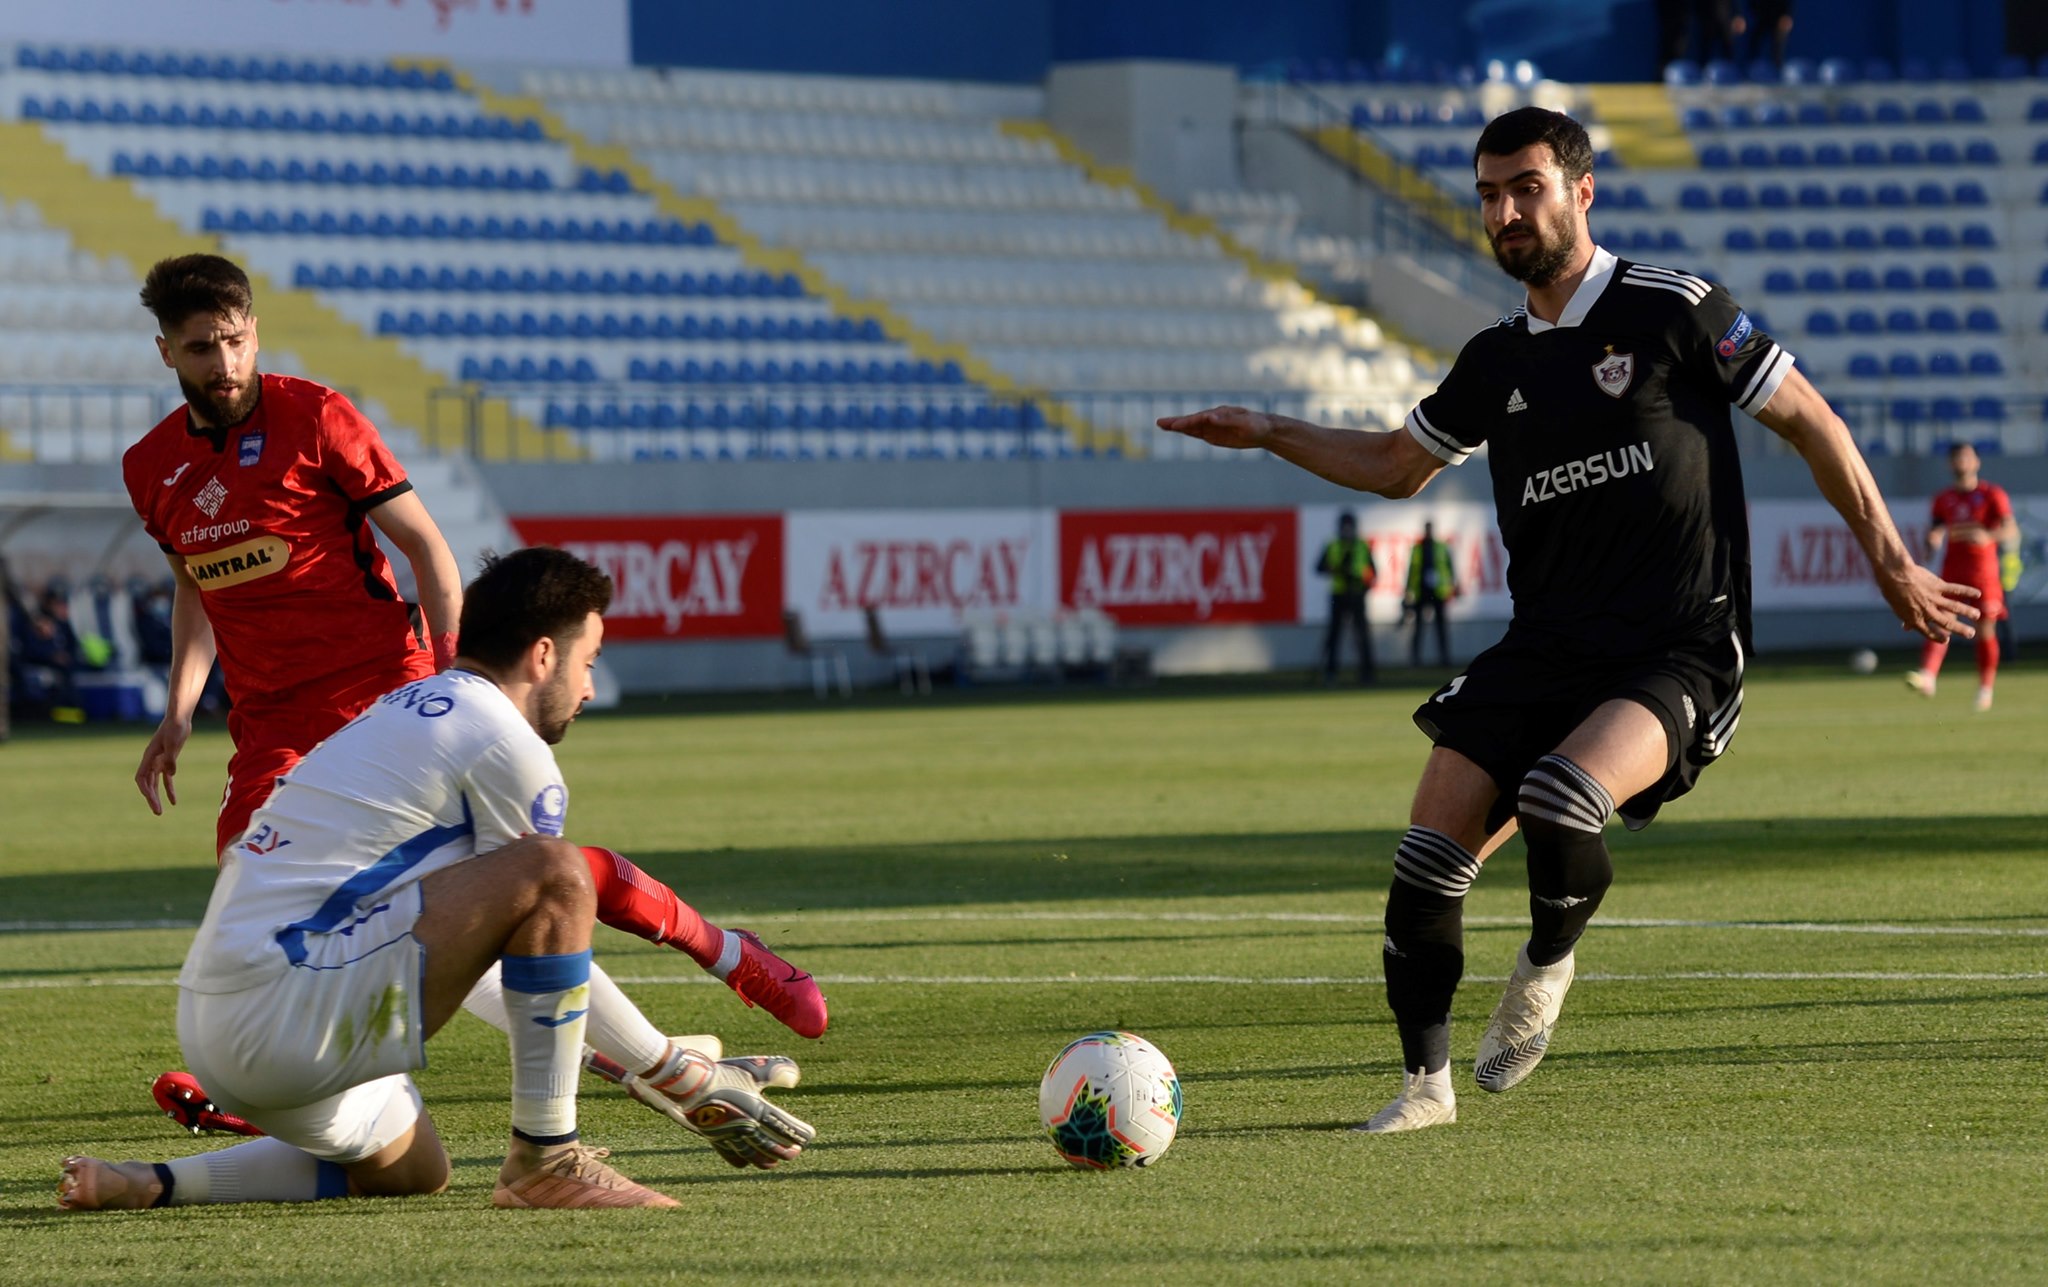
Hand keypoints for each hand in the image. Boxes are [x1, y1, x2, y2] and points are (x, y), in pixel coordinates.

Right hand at [135, 717, 191, 814]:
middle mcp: (151, 761)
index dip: (145, 790)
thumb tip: (170, 774)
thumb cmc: (175, 728)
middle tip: (157, 812)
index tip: (151, 799)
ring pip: (155, 783)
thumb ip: (171, 759)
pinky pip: (166, 779)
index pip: (142, 778)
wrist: (179, 719)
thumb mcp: (174, 743)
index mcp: (149, 757)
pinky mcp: (167, 761)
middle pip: (148, 784)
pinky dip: (169, 789)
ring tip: (160, 811)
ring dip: (157, 796)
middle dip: (151, 798)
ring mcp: (158, 762)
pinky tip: (174, 801)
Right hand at [632, 1051, 815, 1168]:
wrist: (689, 1083)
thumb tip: (796, 1080)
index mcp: (758, 1110)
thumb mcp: (754, 1068)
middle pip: (771, 1146)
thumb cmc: (724, 1072)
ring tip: (774, 1163)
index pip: (785, 1127)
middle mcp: (745, 1127)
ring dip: (765, 1159)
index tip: (809, 1137)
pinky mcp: (714, 1137)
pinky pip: (730, 1154)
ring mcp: (729, 1135)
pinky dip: (741, 1160)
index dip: (800, 1133)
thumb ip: (778, 1072)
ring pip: (752, 1155)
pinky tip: (745, 1163)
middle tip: (797, 1152)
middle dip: (786, 1150)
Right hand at [1155, 405, 1274, 450]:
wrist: (1264, 430)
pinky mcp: (1214, 435)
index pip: (1200, 418)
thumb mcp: (1244, 422)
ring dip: (1177, 426)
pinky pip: (1197, 433)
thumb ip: (1226, 420)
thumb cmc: (1256, 424)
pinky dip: (1186, 431)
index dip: (1187, 422)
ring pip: (1191, 427)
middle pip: (1191, 421)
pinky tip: (1176, 430)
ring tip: (1161, 425)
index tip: (1175, 425)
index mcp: (1219, 414)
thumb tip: (1209, 417)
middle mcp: (1213, 418)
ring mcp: (1212, 427)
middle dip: (1175, 422)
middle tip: (1159, 422)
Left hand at [1881, 565, 1981, 642]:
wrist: (1894, 574)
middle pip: (1946, 623)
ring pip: (1954, 607)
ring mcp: (1933, 599)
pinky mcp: (1938, 586)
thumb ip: (1907, 618)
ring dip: (1968, 612)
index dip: (1937, 637)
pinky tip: (1977, 594)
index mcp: (1915, 618)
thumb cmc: (1893, 591)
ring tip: (1977, 615)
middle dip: (1960, 629)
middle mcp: (1926, 611)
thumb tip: (1906, 628)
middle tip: (1971, 634)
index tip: (1946, 640)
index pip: (1928, 632)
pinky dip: (1967, 592)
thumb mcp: (1898, 608)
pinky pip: (1955, 590)